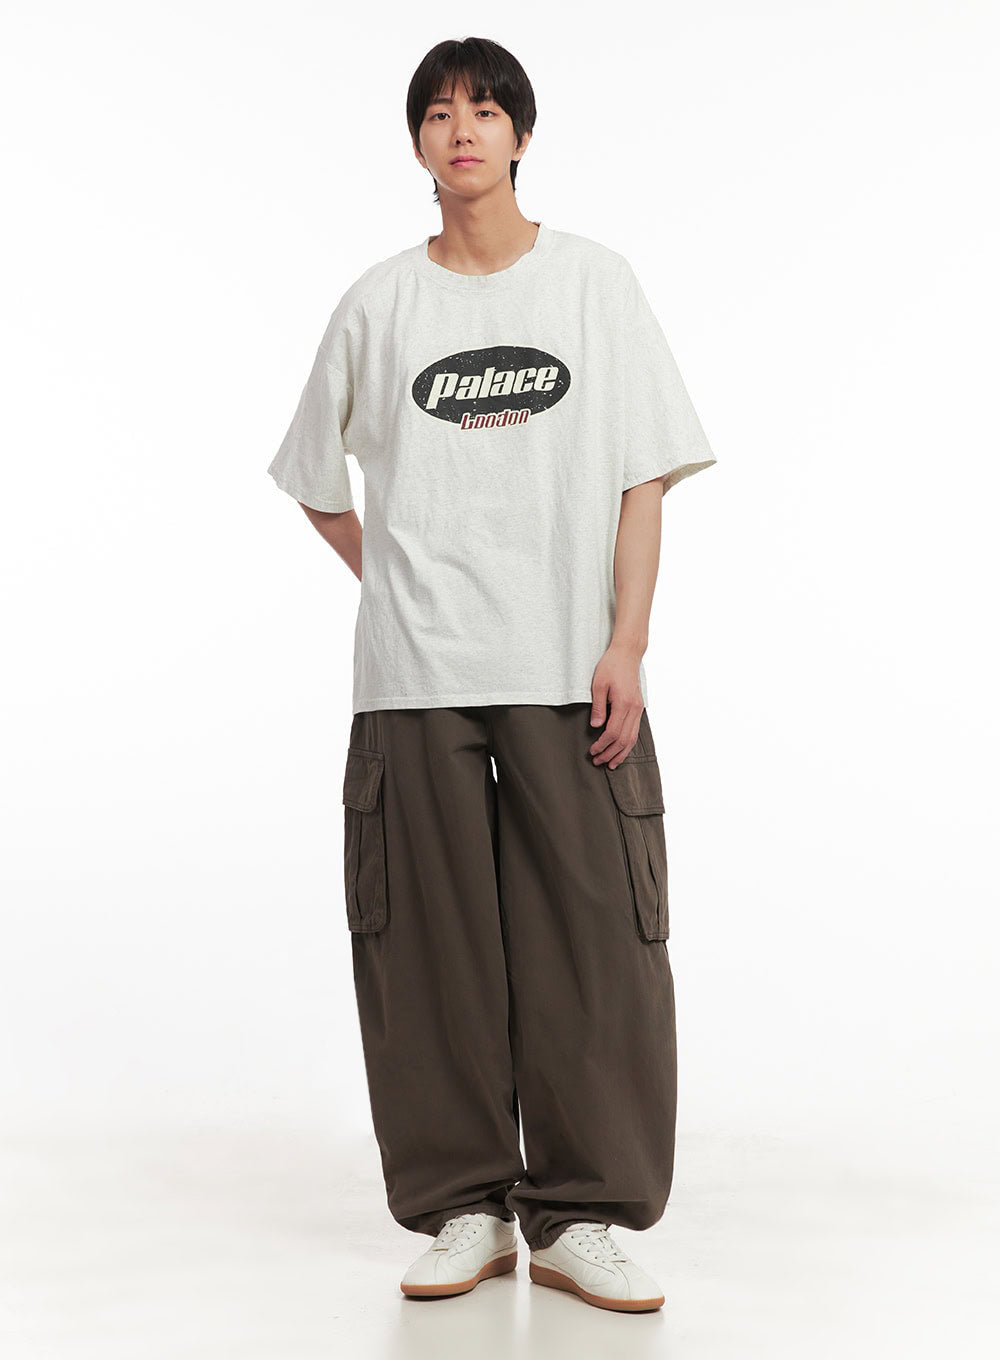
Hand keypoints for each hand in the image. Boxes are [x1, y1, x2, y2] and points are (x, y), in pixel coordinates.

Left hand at [589, 643, 644, 767]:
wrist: (627, 654)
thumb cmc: (611, 666)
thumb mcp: (598, 685)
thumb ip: (598, 707)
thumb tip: (596, 727)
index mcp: (623, 703)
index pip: (613, 732)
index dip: (602, 745)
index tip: (592, 751)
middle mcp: (634, 708)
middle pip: (623, 739)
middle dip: (610, 753)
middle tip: (598, 761)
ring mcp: (638, 709)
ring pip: (632, 738)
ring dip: (621, 753)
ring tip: (611, 763)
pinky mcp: (639, 707)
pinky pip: (635, 731)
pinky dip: (628, 744)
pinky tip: (621, 750)